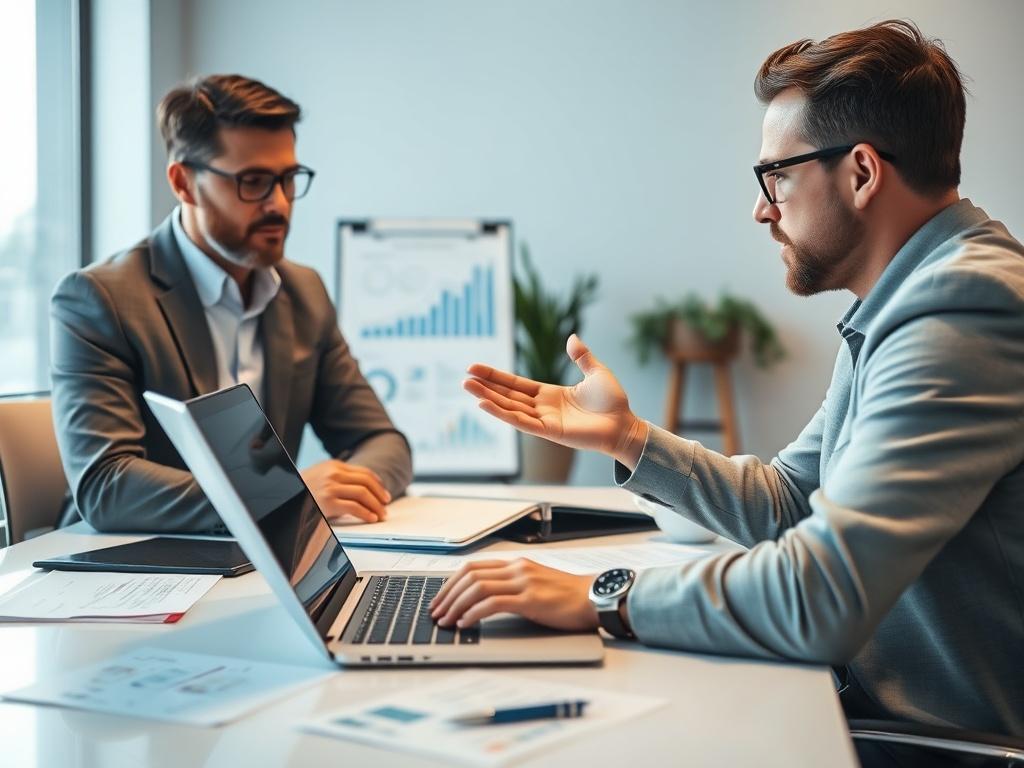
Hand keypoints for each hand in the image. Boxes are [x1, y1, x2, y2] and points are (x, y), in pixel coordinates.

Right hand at [300, 459, 390, 522]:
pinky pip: (354, 508)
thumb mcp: (320, 476)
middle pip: (366, 482)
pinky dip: (366, 513)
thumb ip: (338, 478)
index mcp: (333, 465)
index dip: (378, 484)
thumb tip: (363, 491)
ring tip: (380, 514)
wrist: (283, 495)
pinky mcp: (327, 503)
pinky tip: (371, 518)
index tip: (384, 494)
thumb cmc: (303, 490)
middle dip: (380, 495)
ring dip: (376, 506)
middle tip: (386, 505)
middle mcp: (333, 474)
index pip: (364, 473)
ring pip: (363, 494)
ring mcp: (330, 487)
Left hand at [429, 558, 598, 630]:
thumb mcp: (536, 584)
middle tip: (436, 612)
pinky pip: (493, 603)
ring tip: (446, 621)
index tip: (439, 599)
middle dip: (447, 594)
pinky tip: (465, 623)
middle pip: (470, 575)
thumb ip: (513, 587)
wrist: (594, 598)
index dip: (451, 583)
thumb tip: (485, 601)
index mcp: (516, 564)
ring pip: (477, 587)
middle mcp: (517, 569)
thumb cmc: (568, 596)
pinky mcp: (530, 599)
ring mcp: (523, 582)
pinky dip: (474, 613)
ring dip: (456, 605)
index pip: (473, 567)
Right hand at [463, 334, 648, 467]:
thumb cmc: (613, 402)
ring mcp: (544, 421)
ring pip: (509, 408)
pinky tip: (485, 405)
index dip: (496, 377)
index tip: (474, 368)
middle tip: (463, 378)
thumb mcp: (597, 372)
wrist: (625, 424)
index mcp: (549, 394)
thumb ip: (582, 357)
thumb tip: (572, 337)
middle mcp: (542, 408)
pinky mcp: (549, 432)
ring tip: (467, 387)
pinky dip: (502, 413)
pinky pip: (521, 422)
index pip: (515, 384)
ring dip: (487, 398)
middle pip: (507, 396)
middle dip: (485, 387)